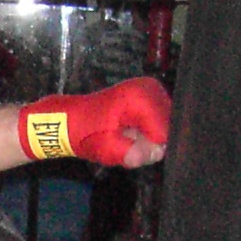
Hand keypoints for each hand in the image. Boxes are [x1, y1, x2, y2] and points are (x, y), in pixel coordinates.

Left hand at [17, 76, 170, 168]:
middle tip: (127, 142)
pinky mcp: (149, 91)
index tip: (134, 151)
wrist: (72, 119)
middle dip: (151, 141)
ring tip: (127, 135)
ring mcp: (150, 87)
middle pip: (168, 127)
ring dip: (149, 136)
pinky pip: (160, 118)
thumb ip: (133, 153)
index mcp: (140, 97)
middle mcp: (150, 87)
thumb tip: (157, 154)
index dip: (152, 148)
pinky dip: (147, 128)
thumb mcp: (107, 149)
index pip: (165, 132)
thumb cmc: (87, 133)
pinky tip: (131, 130)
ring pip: (166, 124)